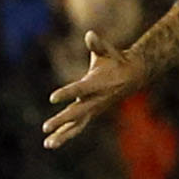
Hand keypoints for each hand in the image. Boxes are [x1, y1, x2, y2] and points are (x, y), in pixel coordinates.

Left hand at [43, 30, 149, 148]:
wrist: (133, 76)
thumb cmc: (116, 61)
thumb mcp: (108, 51)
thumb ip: (97, 44)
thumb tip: (90, 34)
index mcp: (97, 84)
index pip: (79, 89)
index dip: (67, 93)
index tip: (52, 98)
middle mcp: (95, 99)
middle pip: (76, 112)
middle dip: (61, 120)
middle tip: (45, 127)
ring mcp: (94, 109)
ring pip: (77, 125)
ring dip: (62, 135)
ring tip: (47, 144)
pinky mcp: (91, 114)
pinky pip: (78, 127)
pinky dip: (65, 135)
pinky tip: (52, 142)